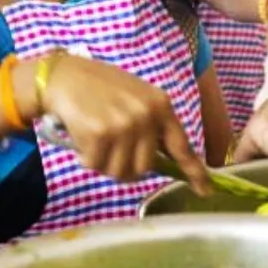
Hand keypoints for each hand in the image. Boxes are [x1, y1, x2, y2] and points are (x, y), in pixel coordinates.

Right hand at [27, 54, 211, 195]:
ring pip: (120, 171)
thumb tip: (163, 161)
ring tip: (93, 145)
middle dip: (125, 167)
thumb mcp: (135, 97)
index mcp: (160, 105)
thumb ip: (151, 124)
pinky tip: (80, 142)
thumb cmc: (98, 87)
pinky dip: (86, 160)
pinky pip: (96, 165)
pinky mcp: (101, 134)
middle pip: (144, 168)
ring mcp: (124, 125)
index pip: (181, 146)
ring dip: (104, 165)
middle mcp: (146, 115)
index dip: (194, 172)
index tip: (205, 192)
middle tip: (108, 153)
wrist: (63, 76)